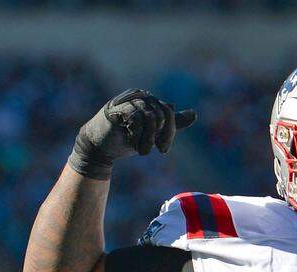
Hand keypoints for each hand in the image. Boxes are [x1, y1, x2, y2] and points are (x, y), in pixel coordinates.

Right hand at [69, 89, 196, 179]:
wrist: (101, 147)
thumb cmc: (127, 139)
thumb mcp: (155, 133)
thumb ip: (172, 124)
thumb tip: (194, 114)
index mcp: (150, 100)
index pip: (169, 112)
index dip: (169, 133)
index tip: (163, 150)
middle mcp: (140, 95)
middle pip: (163, 113)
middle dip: (162, 136)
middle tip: (155, 150)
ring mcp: (127, 99)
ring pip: (151, 117)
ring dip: (148, 138)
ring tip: (141, 149)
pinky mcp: (116, 107)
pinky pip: (137, 118)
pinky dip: (137, 134)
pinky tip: (129, 139)